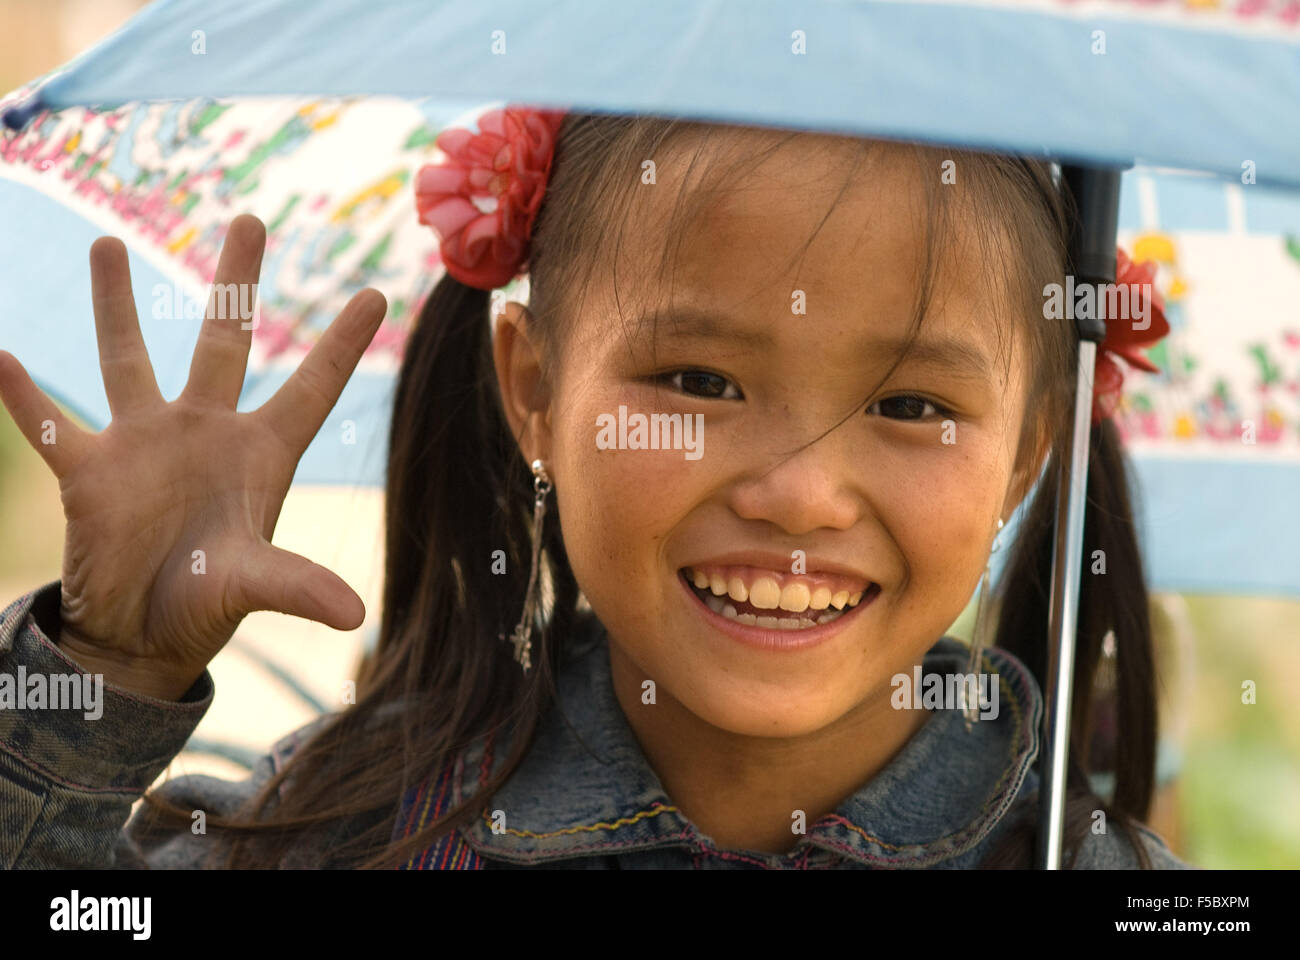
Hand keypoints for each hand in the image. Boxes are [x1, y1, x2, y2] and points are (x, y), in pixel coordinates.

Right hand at [0, 214, 386, 698]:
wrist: (140, 635)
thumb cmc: (206, 603)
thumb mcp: (253, 587)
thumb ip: (298, 587)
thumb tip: (356, 618)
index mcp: (260, 454)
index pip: (311, 388)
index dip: (342, 344)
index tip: (376, 293)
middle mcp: (205, 432)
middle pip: (225, 341)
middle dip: (237, 282)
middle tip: (250, 217)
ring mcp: (144, 444)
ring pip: (128, 359)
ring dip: (116, 305)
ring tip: (107, 243)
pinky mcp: (89, 471)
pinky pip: (50, 425)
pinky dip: (24, 396)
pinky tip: (0, 355)